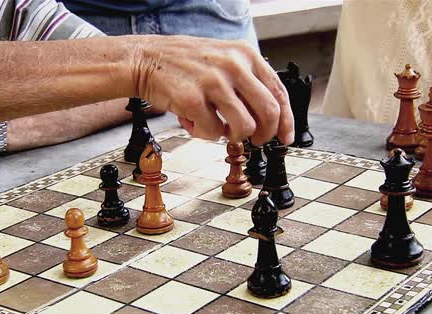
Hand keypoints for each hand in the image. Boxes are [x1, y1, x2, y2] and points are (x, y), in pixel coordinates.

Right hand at [131, 35, 293, 145]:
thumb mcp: (224, 58)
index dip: (286, 121)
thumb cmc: (184, 64)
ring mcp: (213, 82)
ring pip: (244, 127)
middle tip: (255, 140)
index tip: (285, 137)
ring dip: (233, 136)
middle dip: (265, 134)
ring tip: (218, 127)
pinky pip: (213, 133)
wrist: (145, 59)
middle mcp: (233, 66)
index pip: (279, 92)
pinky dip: (204, 134)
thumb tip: (268, 118)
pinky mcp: (193, 99)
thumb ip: (247, 81)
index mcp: (245, 55)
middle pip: (269, 112)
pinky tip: (193, 121)